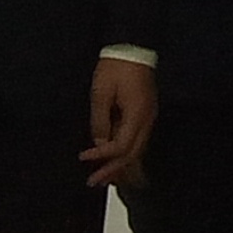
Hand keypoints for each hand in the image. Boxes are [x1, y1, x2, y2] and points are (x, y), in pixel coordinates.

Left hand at [82, 56, 156, 188]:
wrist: (133, 49)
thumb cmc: (115, 69)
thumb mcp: (101, 93)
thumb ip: (100, 121)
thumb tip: (98, 143)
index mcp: (136, 115)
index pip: (120, 146)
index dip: (102, 155)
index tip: (83, 157)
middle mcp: (147, 120)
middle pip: (133, 154)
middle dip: (113, 170)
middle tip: (94, 182)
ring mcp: (149, 118)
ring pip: (138, 150)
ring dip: (121, 165)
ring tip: (105, 178)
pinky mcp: (146, 115)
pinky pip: (138, 141)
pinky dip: (126, 153)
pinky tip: (116, 159)